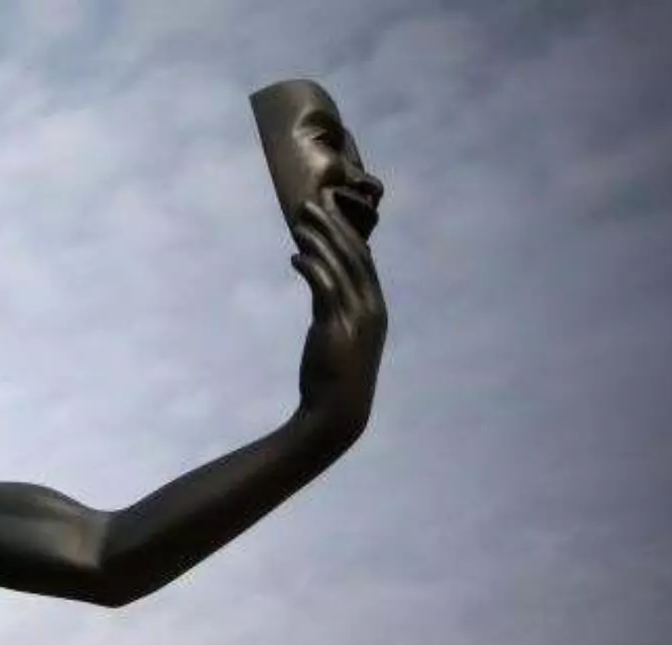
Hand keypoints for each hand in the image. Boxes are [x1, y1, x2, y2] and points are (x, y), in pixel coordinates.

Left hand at [290, 192, 386, 436]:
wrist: (336, 412)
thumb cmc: (335, 378)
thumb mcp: (342, 337)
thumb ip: (338, 309)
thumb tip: (324, 285)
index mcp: (376, 307)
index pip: (364, 259)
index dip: (346, 232)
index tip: (327, 212)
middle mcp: (372, 307)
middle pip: (354, 254)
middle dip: (332, 225)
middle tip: (310, 204)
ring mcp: (356, 317)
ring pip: (339, 266)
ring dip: (319, 240)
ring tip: (299, 222)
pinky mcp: (336, 327)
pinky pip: (324, 288)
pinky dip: (311, 268)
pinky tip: (295, 257)